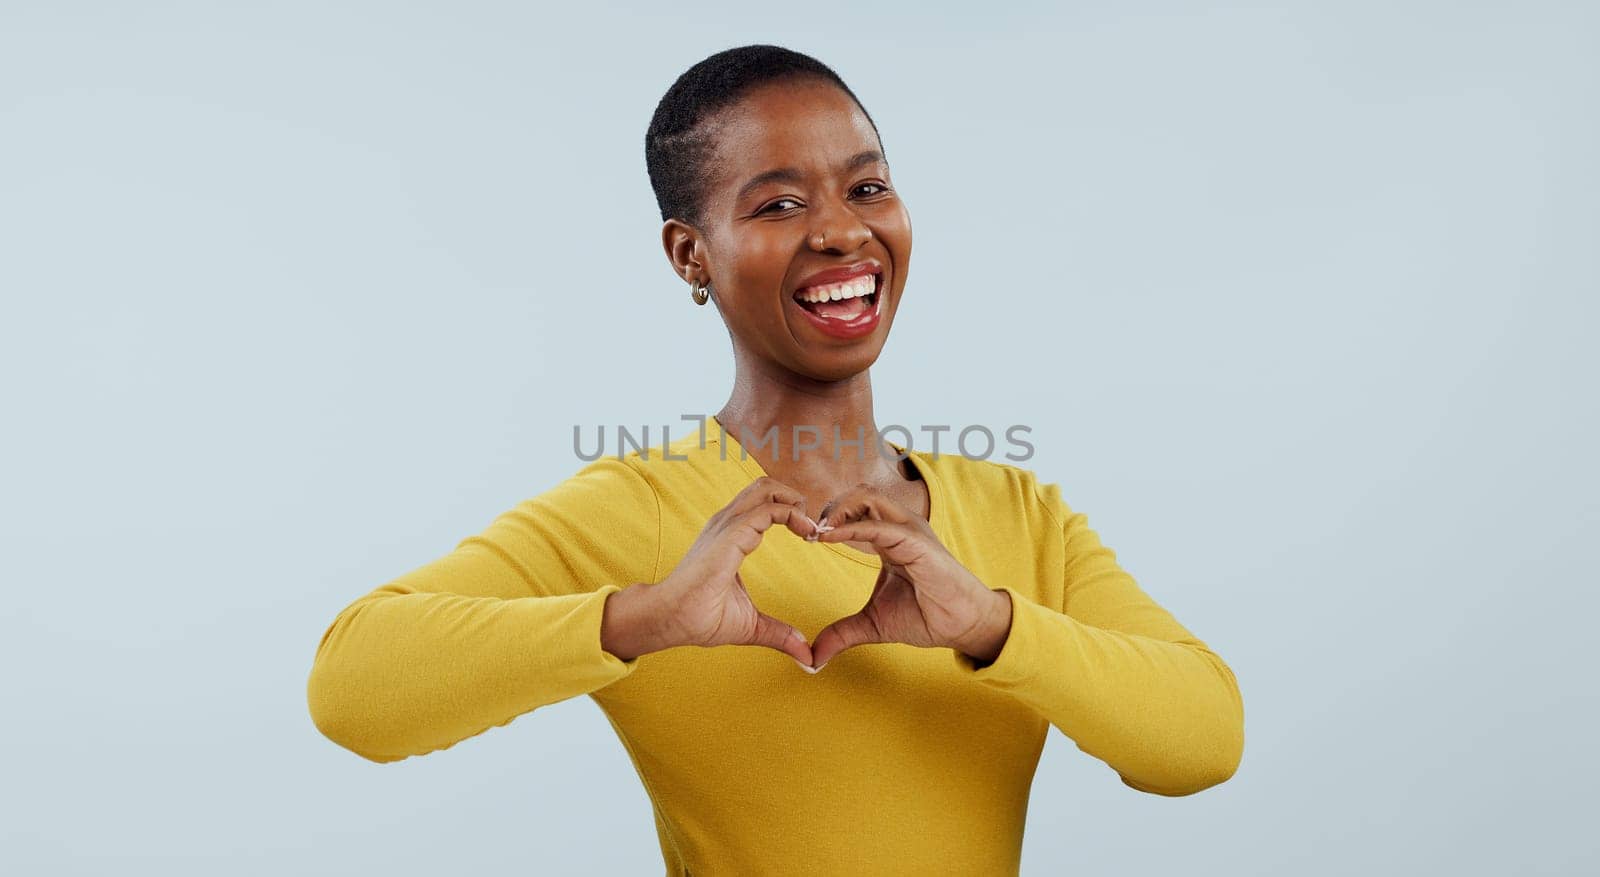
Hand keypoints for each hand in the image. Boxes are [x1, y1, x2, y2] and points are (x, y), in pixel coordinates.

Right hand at [648, 476, 820, 665]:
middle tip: (811, 528)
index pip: (763, 506)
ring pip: (766, 488)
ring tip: (810, 529)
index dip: (791, 514)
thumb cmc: (699, 618)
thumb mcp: (750, 625)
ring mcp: (726, 525)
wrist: (670, 619)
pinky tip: (807, 535)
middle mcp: (727, 523)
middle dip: (794, 498)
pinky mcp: (730, 534)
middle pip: (765, 486)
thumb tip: (804, 655)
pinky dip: (793, 515)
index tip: (811, 538)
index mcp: (729, 536)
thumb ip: (779, 634)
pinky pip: (768, 510)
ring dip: (795, 502)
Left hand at [806, 483, 1012, 669]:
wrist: (962, 626)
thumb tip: (814, 657)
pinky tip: (829, 538)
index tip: (806, 537)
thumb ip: (842, 633)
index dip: (828, 519)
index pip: (855, 510)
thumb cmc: (926, 616)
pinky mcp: (916, 542)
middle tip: (808, 530)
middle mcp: (899, 527)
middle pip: (859, 494)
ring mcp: (909, 530)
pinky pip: (877, 526)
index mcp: (889, 538)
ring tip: (818, 531)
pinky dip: (850, 528)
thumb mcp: (872, 624)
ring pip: (867, 497)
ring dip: (837, 510)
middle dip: (830, 507)